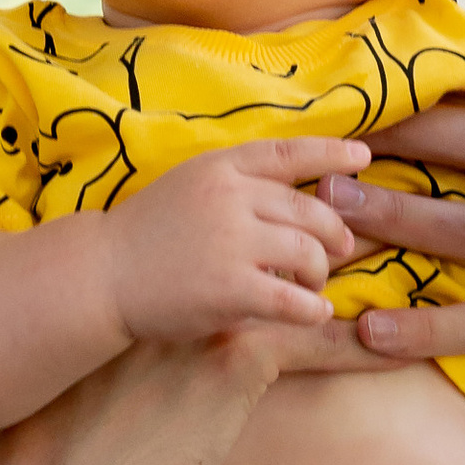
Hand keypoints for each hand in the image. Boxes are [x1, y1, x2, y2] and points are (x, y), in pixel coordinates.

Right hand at [98, 137, 371, 343]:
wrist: (101, 276)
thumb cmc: (146, 235)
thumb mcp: (188, 186)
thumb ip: (235, 185)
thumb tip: (295, 198)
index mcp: (220, 168)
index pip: (289, 154)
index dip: (331, 153)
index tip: (362, 156)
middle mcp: (230, 198)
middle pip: (310, 210)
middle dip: (334, 232)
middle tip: (340, 249)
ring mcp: (232, 243)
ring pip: (309, 252)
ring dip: (320, 271)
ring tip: (314, 285)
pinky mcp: (231, 289)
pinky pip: (292, 298)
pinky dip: (311, 306)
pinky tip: (314, 312)